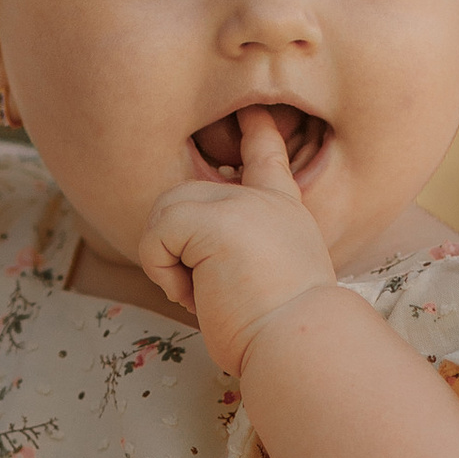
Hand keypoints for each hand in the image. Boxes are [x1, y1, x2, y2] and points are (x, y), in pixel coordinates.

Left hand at [139, 107, 336, 375]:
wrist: (301, 345)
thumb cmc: (284, 334)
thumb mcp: (269, 281)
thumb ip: (240, 254)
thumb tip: (196, 268)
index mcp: (284, 212)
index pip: (266, 155)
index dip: (255, 131)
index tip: (251, 112)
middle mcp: (264, 200)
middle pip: (185, 196)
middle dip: (174, 245)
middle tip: (203, 291)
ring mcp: (240, 203)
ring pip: (166, 211)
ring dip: (168, 262)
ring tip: (203, 294)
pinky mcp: (214, 219)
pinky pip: (157, 234)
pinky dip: (162, 270)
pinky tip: (196, 294)